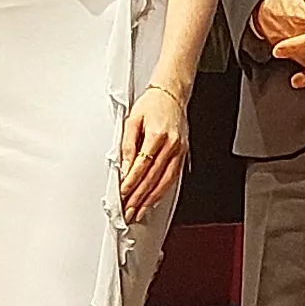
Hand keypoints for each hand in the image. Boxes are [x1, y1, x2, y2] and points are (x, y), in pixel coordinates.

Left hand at [117, 83, 192, 220]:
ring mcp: (179, 151)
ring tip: (139, 211)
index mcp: (157, 135)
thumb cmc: (152, 104)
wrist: (171, 94)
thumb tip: (123, 168)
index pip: (141, 166)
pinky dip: (162, 191)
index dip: (131, 183)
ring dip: (150, 199)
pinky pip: (172, 177)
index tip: (122, 194)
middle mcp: (171, 145)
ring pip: (164, 182)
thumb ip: (127, 145)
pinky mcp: (182, 154)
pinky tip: (153, 199)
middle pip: (153, 178)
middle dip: (139, 197)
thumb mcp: (132, 120)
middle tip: (128, 210)